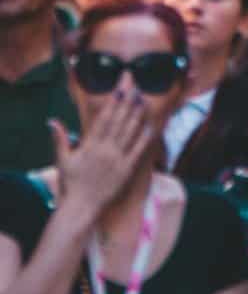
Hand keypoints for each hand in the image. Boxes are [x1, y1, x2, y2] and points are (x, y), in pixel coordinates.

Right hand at [49, 91, 152, 216]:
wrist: (81, 207)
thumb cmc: (71, 183)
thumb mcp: (62, 160)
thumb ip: (60, 139)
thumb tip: (52, 121)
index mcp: (90, 145)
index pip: (103, 119)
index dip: (113, 103)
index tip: (119, 89)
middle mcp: (105, 150)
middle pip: (119, 121)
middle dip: (127, 102)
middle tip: (136, 86)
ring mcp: (117, 159)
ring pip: (129, 132)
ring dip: (137, 115)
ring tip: (143, 99)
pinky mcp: (126, 169)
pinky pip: (137, 150)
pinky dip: (144, 137)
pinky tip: (150, 125)